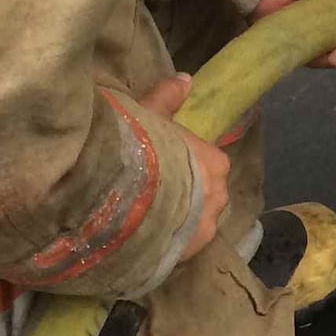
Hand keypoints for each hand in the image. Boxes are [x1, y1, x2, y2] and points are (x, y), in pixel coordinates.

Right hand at [143, 74, 231, 255]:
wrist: (117, 197)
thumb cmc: (136, 149)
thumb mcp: (148, 116)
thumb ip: (168, 98)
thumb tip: (186, 79)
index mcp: (215, 162)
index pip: (207, 164)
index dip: (183, 164)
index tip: (160, 167)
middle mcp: (218, 197)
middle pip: (204, 195)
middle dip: (185, 196)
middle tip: (151, 194)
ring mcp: (204, 230)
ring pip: (194, 224)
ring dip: (177, 221)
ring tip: (145, 220)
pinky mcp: (186, 255)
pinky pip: (179, 247)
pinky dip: (166, 243)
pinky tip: (143, 239)